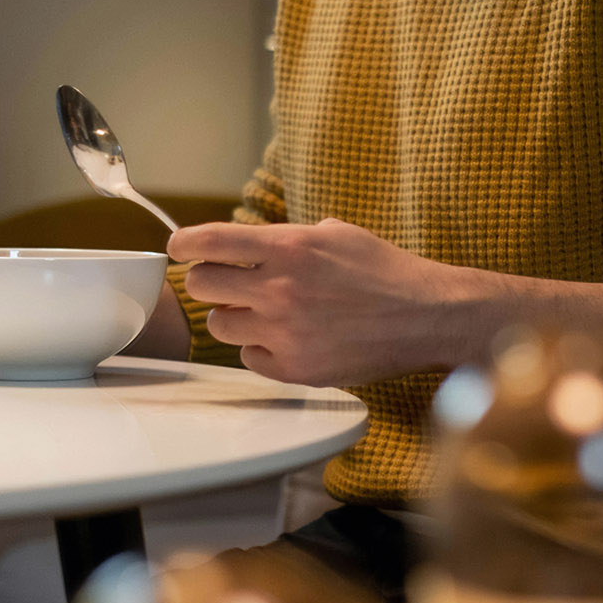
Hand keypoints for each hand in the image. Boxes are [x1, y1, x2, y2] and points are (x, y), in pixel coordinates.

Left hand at [167, 218, 479, 386]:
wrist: (425, 316)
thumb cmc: (383, 271)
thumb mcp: (334, 233)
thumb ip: (284, 238)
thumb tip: (240, 246)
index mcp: (289, 247)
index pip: (209, 241)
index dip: (183, 243)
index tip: (177, 247)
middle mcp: (280, 290)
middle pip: (201, 285)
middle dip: (208, 280)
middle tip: (224, 281)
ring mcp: (286, 333)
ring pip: (219, 325)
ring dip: (233, 315)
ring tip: (263, 311)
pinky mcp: (295, 369)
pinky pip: (248, 357)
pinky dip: (259, 347)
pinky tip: (286, 338)